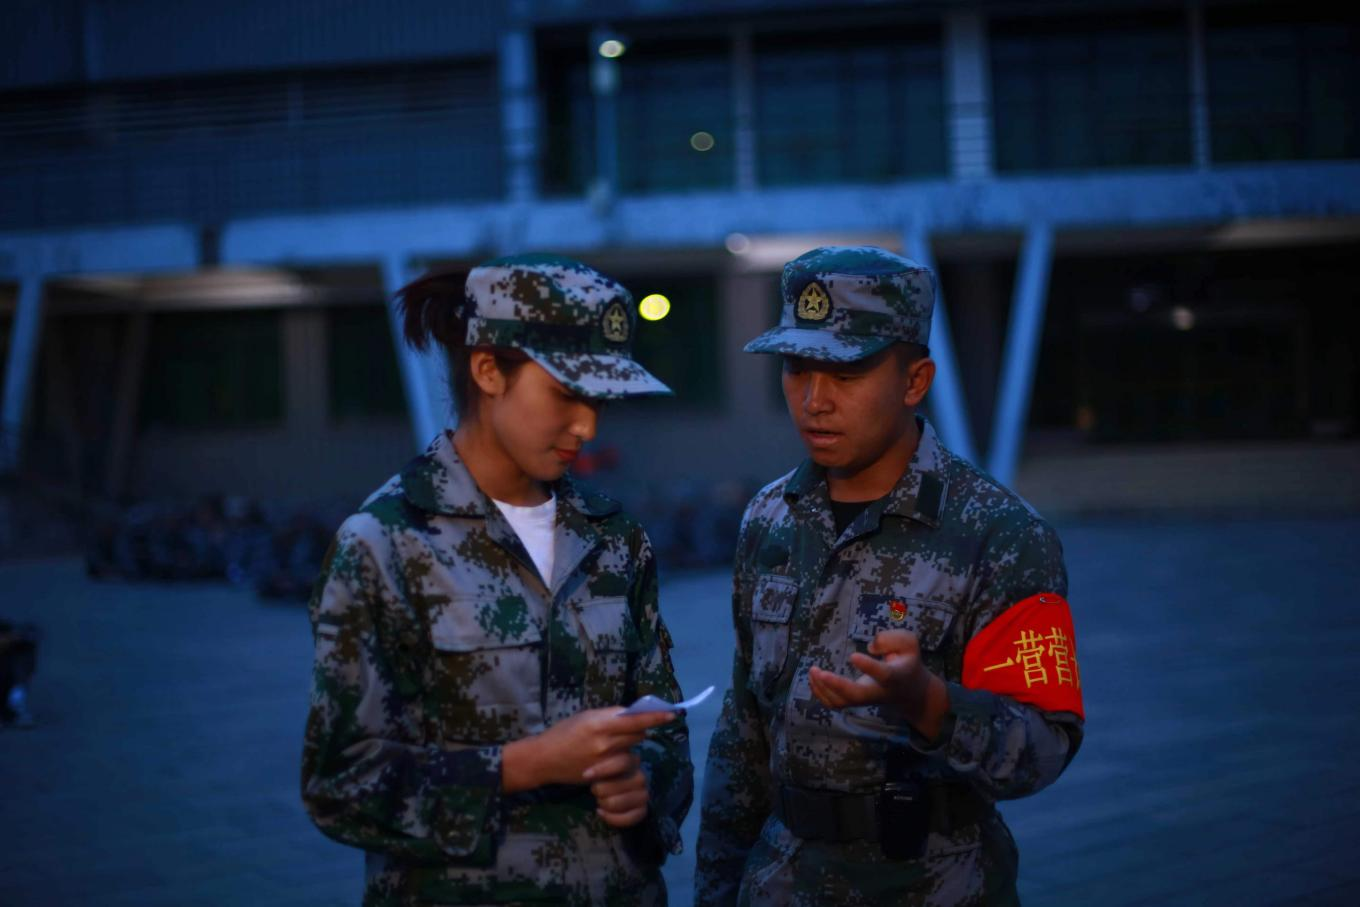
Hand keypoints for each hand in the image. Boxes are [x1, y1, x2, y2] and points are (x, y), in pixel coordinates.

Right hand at [502, 707, 675, 792]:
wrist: (544, 759)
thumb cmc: (564, 732)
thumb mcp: (586, 717)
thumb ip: (610, 716)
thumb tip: (633, 714)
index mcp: (598, 723)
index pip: (634, 720)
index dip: (655, 718)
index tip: (672, 714)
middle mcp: (604, 743)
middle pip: (638, 734)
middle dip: (638, 729)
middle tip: (626, 728)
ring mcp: (605, 762)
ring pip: (633, 749)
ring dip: (630, 744)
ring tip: (613, 744)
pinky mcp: (604, 775)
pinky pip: (624, 764)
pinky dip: (622, 758)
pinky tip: (610, 757)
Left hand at [584, 750, 650, 827]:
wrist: (601, 785)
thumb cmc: (598, 770)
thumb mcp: (597, 758)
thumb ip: (600, 752)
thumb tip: (595, 747)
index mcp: (632, 760)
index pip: (623, 762)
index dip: (603, 770)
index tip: (586, 775)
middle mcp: (640, 776)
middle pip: (619, 786)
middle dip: (601, 790)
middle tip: (595, 788)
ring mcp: (643, 794)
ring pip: (620, 803)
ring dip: (605, 803)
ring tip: (599, 799)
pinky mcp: (642, 810)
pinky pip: (630, 818)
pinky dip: (612, 818)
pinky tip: (600, 812)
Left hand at [808, 630, 949, 738]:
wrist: (910, 692)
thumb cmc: (907, 661)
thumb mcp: (910, 644)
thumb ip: (893, 639)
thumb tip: (871, 647)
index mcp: (895, 676)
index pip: (883, 674)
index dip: (868, 666)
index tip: (853, 656)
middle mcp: (878, 691)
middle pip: (857, 695)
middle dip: (836, 686)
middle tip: (821, 673)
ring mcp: (865, 699)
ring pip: (841, 702)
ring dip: (823, 688)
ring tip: (813, 670)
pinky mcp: (854, 701)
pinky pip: (834, 704)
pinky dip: (820, 693)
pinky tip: (813, 678)